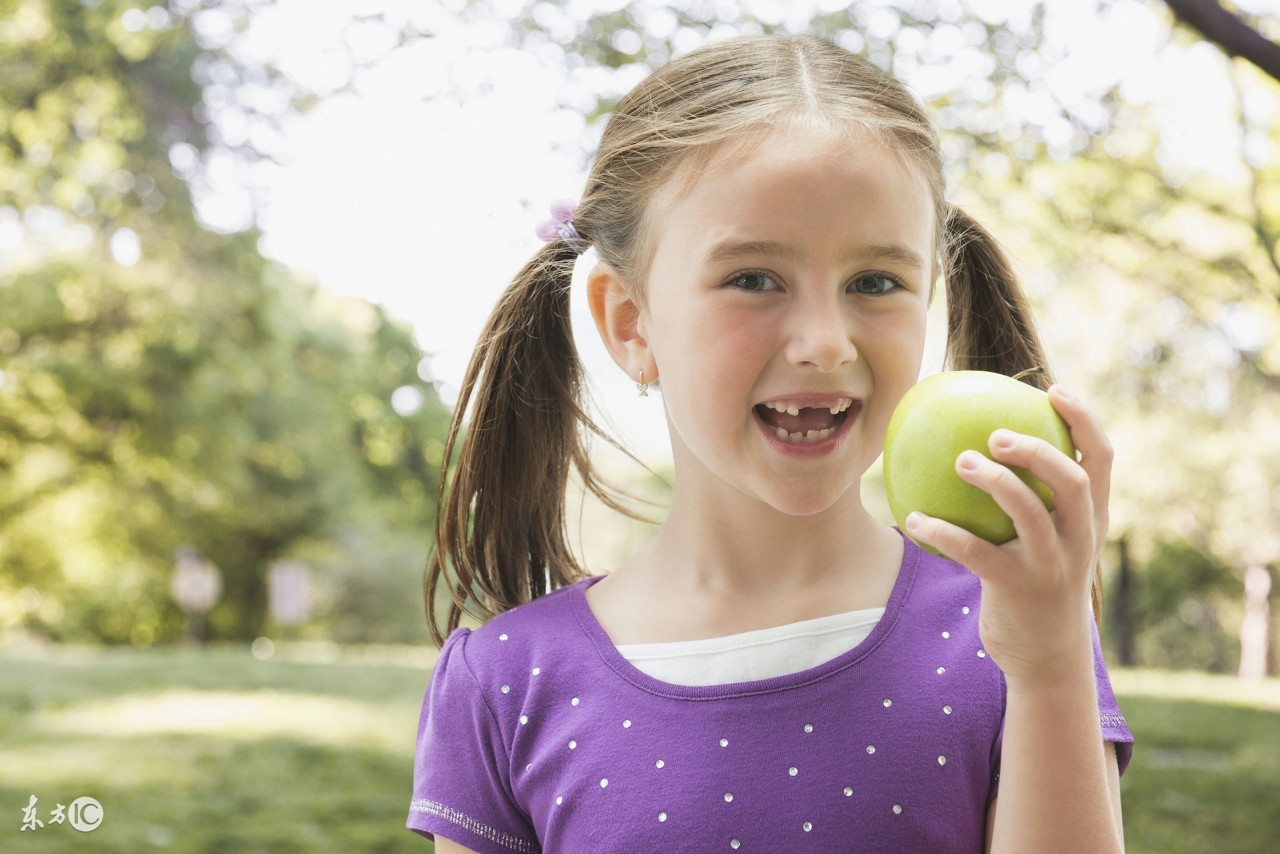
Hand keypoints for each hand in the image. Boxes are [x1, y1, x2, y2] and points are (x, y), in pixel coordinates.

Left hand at [905, 385, 1111, 684]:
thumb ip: (1037, 499)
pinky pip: (976, 553)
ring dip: (992, 481)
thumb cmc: (1039, 582)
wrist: (1047, 657)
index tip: (1053, 391)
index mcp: (1091, 518)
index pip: (1102, 460)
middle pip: (1071, 480)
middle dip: (1037, 450)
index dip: (1084, 420)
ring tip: (960, 461)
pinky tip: (913, 520)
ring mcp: (1052, 565)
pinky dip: (942, 533)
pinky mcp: (1017, 589)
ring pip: (1028, 512)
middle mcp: (1079, 538)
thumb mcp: (1052, 540)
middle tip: (997, 434)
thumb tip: (985, 444)